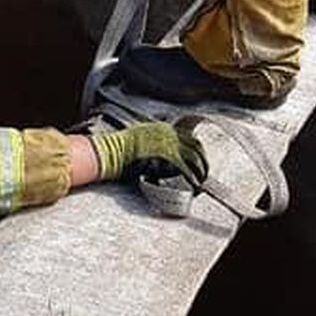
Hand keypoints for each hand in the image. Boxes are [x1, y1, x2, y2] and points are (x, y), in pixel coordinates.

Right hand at [91, 118, 207, 188]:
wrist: (110, 152)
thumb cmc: (122, 150)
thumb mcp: (141, 140)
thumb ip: (155, 145)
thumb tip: (164, 159)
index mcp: (164, 129)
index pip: (190, 137)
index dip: (198, 151)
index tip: (200, 162)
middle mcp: (169, 133)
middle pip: (196, 146)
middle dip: (203, 161)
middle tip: (204, 174)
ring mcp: (169, 143)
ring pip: (195, 157)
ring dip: (200, 171)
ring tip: (200, 182)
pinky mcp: (166, 156)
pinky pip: (186, 168)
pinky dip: (192, 178)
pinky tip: (194, 186)